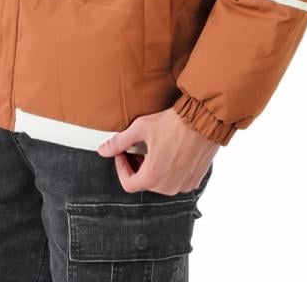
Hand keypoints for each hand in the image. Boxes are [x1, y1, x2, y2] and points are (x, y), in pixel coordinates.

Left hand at [96, 106, 219, 194]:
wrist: (204, 120)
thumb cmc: (173, 123)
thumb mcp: (141, 128)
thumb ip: (119, 142)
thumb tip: (102, 150)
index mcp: (152, 177)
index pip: (128, 183)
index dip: (121, 168)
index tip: (123, 152)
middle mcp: (168, 187)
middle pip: (145, 182)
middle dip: (138, 166)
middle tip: (138, 147)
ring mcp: (183, 185)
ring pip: (161, 182)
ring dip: (154, 168)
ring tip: (155, 148)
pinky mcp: (195, 180)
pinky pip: (177, 180)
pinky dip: (170, 169)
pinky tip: (171, 151)